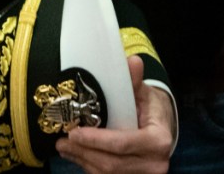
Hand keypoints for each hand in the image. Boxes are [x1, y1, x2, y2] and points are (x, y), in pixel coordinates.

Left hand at [55, 55, 172, 173]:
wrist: (162, 128)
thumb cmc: (150, 108)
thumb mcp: (143, 93)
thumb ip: (134, 80)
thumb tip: (133, 60)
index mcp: (158, 141)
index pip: (122, 143)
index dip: (96, 140)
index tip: (74, 132)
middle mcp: (154, 163)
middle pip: (111, 163)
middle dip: (83, 152)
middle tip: (62, 140)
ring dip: (82, 161)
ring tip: (64, 146)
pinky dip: (89, 166)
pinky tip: (75, 155)